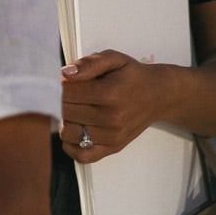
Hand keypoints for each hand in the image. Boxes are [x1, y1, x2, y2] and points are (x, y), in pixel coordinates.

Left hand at [59, 49, 177, 163]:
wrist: (158, 95)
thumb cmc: (132, 76)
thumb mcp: (113, 59)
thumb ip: (88, 63)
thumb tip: (66, 73)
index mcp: (108, 93)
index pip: (65, 92)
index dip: (57, 85)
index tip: (62, 81)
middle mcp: (110, 118)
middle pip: (64, 112)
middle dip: (58, 101)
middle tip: (65, 94)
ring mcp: (111, 136)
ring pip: (68, 133)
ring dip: (63, 121)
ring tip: (71, 110)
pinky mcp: (112, 147)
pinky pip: (81, 155)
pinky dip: (71, 145)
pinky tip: (75, 129)